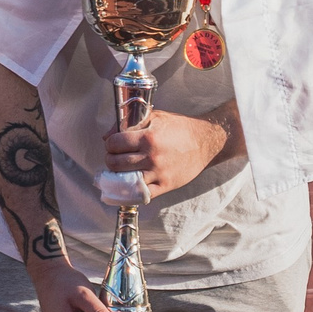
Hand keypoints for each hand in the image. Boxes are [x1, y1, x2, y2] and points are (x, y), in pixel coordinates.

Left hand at [104, 109, 230, 196]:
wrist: (205, 142)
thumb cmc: (179, 128)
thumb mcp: (155, 117)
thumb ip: (130, 123)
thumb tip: (107, 135)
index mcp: (148, 137)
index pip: (114, 143)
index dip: (110, 143)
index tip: (112, 144)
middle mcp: (152, 157)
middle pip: (116, 163)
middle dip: (111, 159)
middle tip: (115, 157)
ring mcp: (158, 173)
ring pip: (125, 180)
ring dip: (118, 176)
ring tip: (121, 170)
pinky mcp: (166, 185)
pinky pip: (141, 194)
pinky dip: (131, 191)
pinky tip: (129, 184)